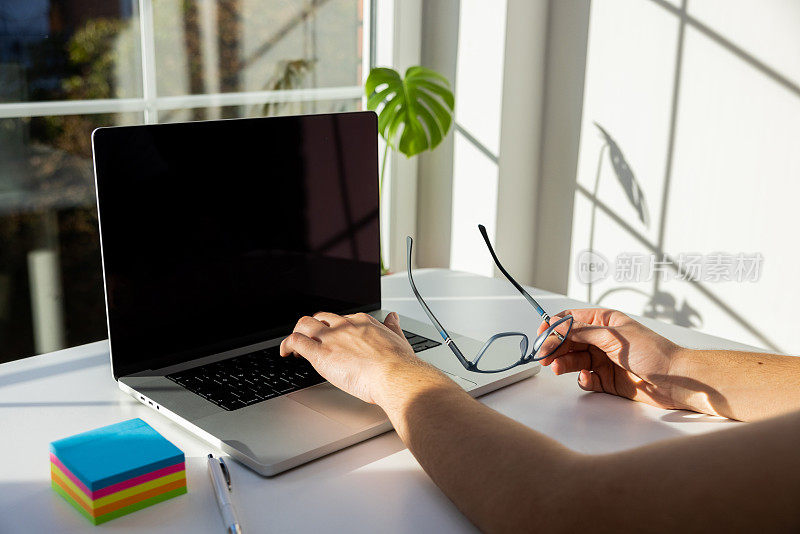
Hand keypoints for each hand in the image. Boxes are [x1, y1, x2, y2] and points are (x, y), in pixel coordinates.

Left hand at [279, 311, 452, 408]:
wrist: (394, 375)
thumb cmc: (398, 363)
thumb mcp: (398, 338)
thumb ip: (392, 327)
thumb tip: (393, 318)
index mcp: (362, 322)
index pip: (342, 318)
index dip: (334, 327)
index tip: (333, 336)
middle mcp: (345, 326)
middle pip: (321, 318)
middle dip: (314, 327)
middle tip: (312, 339)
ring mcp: (331, 338)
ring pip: (304, 324)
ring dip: (298, 332)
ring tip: (294, 345)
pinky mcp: (320, 354)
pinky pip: (296, 342)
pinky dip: (287, 344)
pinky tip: (286, 352)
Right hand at [539, 308, 686, 409]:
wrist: (675, 381)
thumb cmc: (654, 353)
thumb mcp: (614, 336)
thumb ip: (583, 332)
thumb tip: (558, 328)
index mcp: (605, 322)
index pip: (571, 320)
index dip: (553, 326)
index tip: (542, 335)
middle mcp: (602, 340)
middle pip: (568, 341)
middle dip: (554, 348)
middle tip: (543, 357)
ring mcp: (603, 360)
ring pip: (573, 360)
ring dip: (563, 364)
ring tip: (557, 368)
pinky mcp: (607, 380)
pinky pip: (585, 378)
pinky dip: (582, 379)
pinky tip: (587, 378)